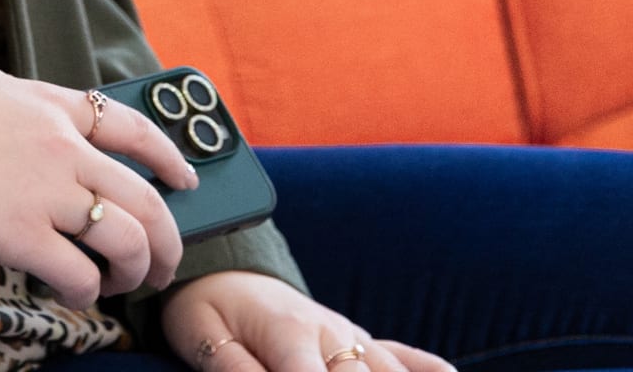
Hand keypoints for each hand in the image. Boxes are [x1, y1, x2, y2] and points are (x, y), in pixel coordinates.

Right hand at [0, 50, 195, 307]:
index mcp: (48, 104)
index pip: (130, 127)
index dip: (167, 156)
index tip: (185, 178)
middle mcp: (60, 146)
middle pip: (144, 195)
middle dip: (167, 236)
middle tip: (165, 261)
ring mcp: (44, 191)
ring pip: (125, 236)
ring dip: (135, 268)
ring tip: (126, 285)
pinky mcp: (20, 235)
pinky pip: (78, 272)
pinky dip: (87, 291)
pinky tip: (78, 295)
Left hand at [160, 271, 454, 371]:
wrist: (224, 270)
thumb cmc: (209, 309)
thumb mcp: (204, 337)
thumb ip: (234, 369)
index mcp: (290, 334)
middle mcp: (332, 334)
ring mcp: (352, 336)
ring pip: (389, 370)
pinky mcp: (361, 341)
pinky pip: (403, 356)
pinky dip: (428, 368)